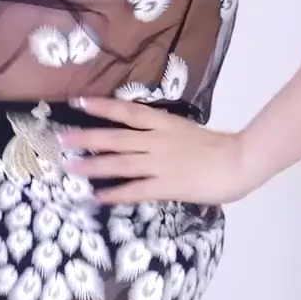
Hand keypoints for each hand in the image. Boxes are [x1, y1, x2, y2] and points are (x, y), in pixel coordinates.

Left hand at [60, 95, 251, 204]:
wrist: (239, 161)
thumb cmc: (219, 147)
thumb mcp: (187, 131)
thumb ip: (166, 134)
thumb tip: (145, 137)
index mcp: (164, 124)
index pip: (128, 111)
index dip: (102, 106)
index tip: (79, 102)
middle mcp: (156, 140)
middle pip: (115, 137)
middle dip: (86, 138)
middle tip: (61, 140)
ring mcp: (160, 163)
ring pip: (120, 162)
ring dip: (93, 166)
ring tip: (70, 168)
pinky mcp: (166, 185)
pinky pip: (135, 190)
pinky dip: (116, 193)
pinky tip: (98, 196)